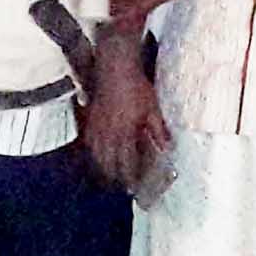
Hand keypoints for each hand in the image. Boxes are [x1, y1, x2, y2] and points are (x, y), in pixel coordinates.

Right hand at [83, 42, 170, 189]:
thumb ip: (158, 130)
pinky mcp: (89, 119)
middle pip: (108, 163)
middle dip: (113, 177)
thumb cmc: (136, 87)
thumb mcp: (153, 109)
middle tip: (119, 186)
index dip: (129, 177)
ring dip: (102, 168)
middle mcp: (107, 134)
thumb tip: (167, 147)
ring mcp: (96, 127)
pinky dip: (92, 153)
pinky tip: (95, 155)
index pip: (126, 162)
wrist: (115, 68)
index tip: (133, 187)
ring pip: (95, 155)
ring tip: (107, 177)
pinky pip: (88, 143)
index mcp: (125, 133)